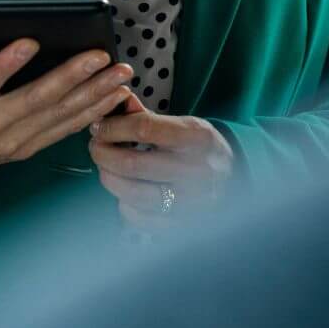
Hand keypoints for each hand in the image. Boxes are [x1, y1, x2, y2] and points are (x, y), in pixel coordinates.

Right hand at [0, 30, 134, 187]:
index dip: (5, 64)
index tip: (30, 41)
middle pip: (35, 100)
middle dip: (72, 77)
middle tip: (100, 56)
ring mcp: (12, 141)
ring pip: (58, 115)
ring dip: (93, 94)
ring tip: (120, 74)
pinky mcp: (27, 148)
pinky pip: (64, 130)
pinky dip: (92, 113)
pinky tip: (113, 96)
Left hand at [89, 93, 234, 230]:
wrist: (233, 178)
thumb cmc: (199, 148)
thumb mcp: (183, 124)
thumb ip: (145, 115)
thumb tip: (113, 102)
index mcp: (199, 138)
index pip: (144, 128)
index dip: (113, 127)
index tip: (99, 127)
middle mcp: (199, 172)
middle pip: (134, 164)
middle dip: (103, 153)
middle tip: (96, 146)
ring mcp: (192, 202)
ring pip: (134, 195)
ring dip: (109, 178)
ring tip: (105, 168)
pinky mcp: (183, 225)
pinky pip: (141, 219)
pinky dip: (125, 205)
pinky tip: (125, 193)